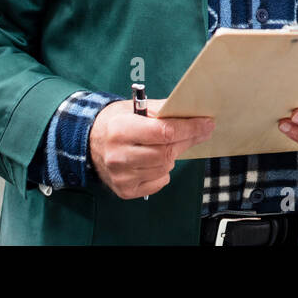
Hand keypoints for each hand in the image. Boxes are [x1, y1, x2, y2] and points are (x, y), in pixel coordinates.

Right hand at [89, 99, 214, 199]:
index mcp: (120, 129)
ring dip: (172, 156)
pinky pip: (158, 182)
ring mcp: (120, 175)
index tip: (206, 124)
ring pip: (164, 168)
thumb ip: (164, 110)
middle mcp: (117, 155)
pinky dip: (163, 172)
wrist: (91, 142)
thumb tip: (195, 115)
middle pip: (166, 152)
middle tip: (198, 132)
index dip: (189, 128)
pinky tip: (154, 161)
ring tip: (165, 146)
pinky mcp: (125, 190)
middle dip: (186, 141)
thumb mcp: (137, 108)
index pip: (163, 132)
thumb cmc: (118, 122)